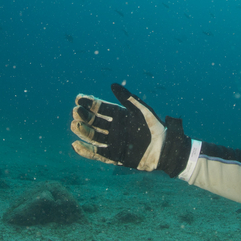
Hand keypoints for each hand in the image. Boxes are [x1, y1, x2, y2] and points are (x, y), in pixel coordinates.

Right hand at [70, 83, 190, 175]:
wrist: (165, 149)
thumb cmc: (155, 127)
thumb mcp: (142, 110)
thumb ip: (127, 98)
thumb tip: (112, 84)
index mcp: (120, 115)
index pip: (101, 108)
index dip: (90, 103)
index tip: (79, 99)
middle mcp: (114, 128)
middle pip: (95, 121)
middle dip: (85, 116)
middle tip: (76, 112)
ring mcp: (114, 142)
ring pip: (94, 136)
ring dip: (83, 131)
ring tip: (75, 125)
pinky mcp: (115, 156)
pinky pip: (98, 154)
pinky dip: (87, 151)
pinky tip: (76, 146)